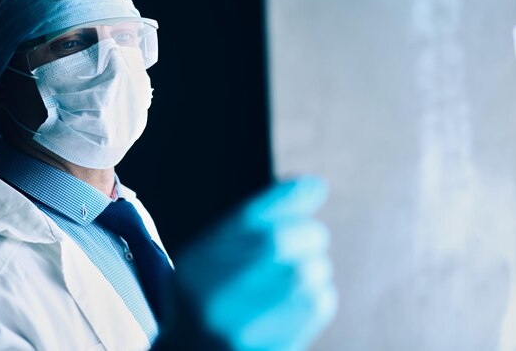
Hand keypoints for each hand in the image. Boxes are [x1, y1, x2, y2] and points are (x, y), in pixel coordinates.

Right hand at [173, 175, 337, 350]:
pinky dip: (321, 293)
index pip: (245, 219)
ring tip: (301, 274)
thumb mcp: (218, 257)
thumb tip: (315, 184)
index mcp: (195, 267)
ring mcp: (237, 331)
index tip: (314, 186)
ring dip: (316, 265)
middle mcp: (209, 299)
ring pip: (305, 273)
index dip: (287, 197)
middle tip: (311, 240)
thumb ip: (258, 219)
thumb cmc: (216, 298)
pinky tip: (303, 299)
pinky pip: (318, 305)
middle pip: (275, 243)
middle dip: (307, 234)